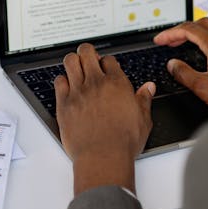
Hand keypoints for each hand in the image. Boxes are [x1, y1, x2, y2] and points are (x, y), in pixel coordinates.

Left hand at [55, 43, 155, 194]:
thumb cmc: (123, 142)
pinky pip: (58, 81)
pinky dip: (62, 81)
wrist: (103, 157)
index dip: (107, 62)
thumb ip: (144, 99)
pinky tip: (67, 87)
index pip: (109, 59)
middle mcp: (96, 83)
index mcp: (117, 84)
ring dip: (73, 62)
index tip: (106, 68)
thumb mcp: (143, 119)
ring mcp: (79, 91)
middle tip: (88, 59)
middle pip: (86, 52)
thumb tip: (149, 88)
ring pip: (70, 61)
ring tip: (76, 68)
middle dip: (87, 52)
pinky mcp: (64, 103)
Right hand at [154, 18, 207, 115]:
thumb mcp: (203, 87)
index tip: (160, 40)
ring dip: (199, 31)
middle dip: (183, 30)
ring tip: (188, 41)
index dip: (171, 33)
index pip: (190, 29)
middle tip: (171, 41)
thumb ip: (184, 74)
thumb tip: (173, 65)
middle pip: (203, 24)